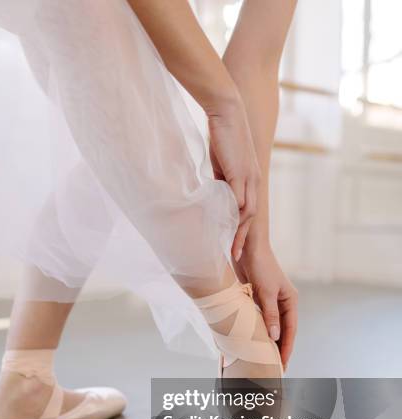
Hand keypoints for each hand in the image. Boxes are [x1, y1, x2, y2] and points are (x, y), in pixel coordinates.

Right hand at [208, 95, 259, 261]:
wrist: (227, 111)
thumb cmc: (222, 134)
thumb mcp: (221, 163)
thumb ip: (221, 180)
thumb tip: (213, 193)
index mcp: (250, 179)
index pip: (248, 211)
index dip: (242, 230)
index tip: (235, 246)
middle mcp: (254, 181)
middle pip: (251, 217)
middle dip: (244, 238)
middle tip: (237, 258)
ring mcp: (249, 178)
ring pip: (247, 213)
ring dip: (240, 233)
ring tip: (232, 250)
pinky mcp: (240, 173)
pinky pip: (239, 200)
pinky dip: (235, 216)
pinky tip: (227, 229)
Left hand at [234, 241, 297, 369]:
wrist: (249, 246)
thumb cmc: (260, 266)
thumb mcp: (265, 292)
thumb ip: (270, 315)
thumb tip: (275, 337)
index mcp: (290, 300)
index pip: (290, 329)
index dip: (287, 348)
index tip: (283, 364)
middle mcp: (283, 302)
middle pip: (282, 330)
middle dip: (279, 348)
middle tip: (274, 367)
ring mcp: (271, 300)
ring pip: (271, 326)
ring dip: (268, 340)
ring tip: (265, 358)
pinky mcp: (259, 298)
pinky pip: (260, 319)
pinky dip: (258, 330)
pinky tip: (254, 340)